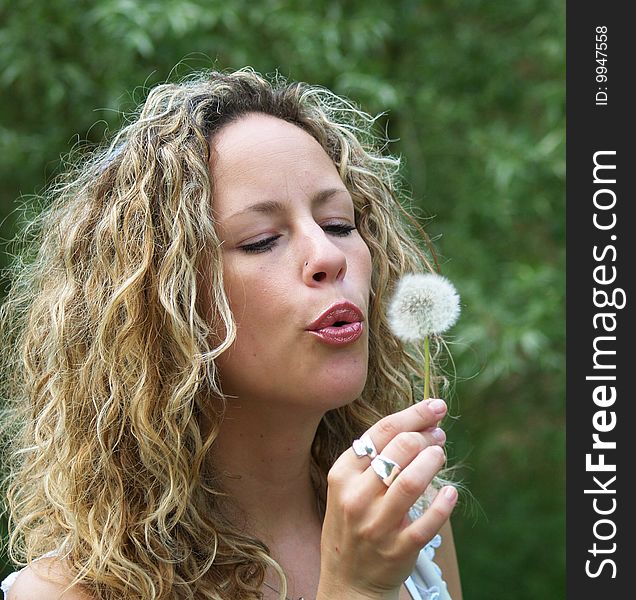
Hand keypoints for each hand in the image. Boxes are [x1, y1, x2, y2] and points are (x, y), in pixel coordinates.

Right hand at [317, 399, 456, 599]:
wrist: (347, 580)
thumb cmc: (352, 522)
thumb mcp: (348, 485)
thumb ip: (375, 457)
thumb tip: (420, 425)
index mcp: (342, 474)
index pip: (381, 432)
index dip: (413, 414)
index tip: (436, 406)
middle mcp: (356, 496)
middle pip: (399, 450)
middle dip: (426, 436)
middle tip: (439, 435)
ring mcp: (377, 524)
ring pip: (412, 482)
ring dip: (433, 461)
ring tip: (441, 454)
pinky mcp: (398, 548)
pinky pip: (428, 522)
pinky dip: (444, 504)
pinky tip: (451, 492)